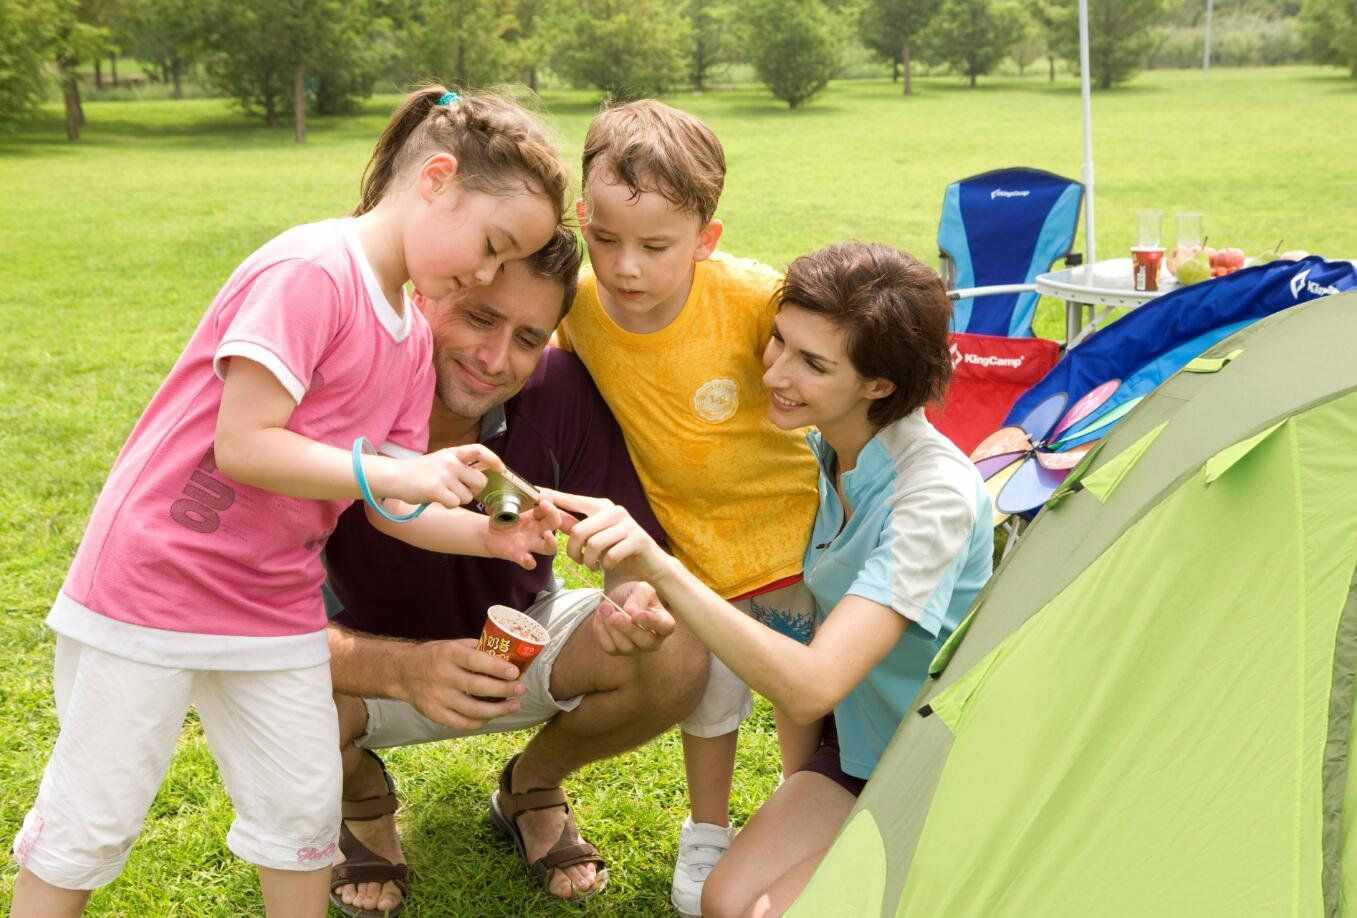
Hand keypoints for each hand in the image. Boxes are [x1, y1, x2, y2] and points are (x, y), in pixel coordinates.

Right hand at [388, 444, 503, 509]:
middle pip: (480, 481)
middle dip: (473, 490)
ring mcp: (444, 475)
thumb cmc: (420, 473)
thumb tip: (483, 478)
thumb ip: (459, 466)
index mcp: (452, 453)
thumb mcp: (441, 461)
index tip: (501, 469)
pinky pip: (454, 503)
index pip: (479, 451)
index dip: (493, 459)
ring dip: (457, 499)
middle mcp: (450, 462)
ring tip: (441, 492)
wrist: (395, 477)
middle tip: (458, 490)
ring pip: (467, 497)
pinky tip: (436, 498)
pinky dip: (447, 504)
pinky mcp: (436, 489)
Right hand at [398, 638, 524, 729]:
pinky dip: (480, 722)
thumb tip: (508, 655)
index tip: (515, 672)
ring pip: (472, 710)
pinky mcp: (433, 714)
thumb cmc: (435, 656)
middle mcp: (442, 676)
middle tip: (521, 689)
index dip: (497, 668)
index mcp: (448, 654)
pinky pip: (461, 723)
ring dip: (498, 710)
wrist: (402, 672)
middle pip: (478, 687)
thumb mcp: (453, 644)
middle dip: (504, 690)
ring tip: (514, 706)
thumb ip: (477, 649)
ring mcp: (437, 697)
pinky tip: (492, 717)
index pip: (475, 661)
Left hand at [482, 495, 562, 569]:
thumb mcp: (508, 505)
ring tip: (547, 534)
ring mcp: (530, 544)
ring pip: (549, 547)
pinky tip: (527, 557)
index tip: (543, 496)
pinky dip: (530, 562)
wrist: (488, 534)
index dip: (551, 503)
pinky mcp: (519, 555)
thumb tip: (512, 482)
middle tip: (545, 505)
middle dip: (554, 515)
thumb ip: (512, 496)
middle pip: (555, 524)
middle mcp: (537, 530)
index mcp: (536, 516)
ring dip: (551, 542)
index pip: (550, 508)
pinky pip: (530, 563)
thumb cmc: (502, 518)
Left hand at [548, 490, 671, 584]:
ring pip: (594, 544)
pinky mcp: (638, 539)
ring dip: (589, 561)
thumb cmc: (617, 553)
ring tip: (594, 565)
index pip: (572, 500)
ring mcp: (628, 524)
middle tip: (578, 561)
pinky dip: (606, 566)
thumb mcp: (594, 539)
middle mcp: (615, 511)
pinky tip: (609, 566)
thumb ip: (576, 528)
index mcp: (602, 506)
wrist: (650, 566)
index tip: (536, 494)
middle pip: (579, 530)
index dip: (553, 498)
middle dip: (573, 551)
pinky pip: (610, 555)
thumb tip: (551, 517)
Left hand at [592, 581, 674, 655]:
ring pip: (626, 646)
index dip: (652, 622)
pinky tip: (600, 616)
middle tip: (615, 616)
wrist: (617, 600)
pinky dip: (601, 631)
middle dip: (628, 629)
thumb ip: (639, 598)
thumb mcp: (640, 589)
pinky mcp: (617, 651)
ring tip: (604, 607)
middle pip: (645, 642)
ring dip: (612, 628)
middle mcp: (653, 640)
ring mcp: (636, 648)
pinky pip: (609, 647)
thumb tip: (630, 611)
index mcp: (664, 623)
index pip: (665, 627)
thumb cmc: (634, 594)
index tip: (637, 614)